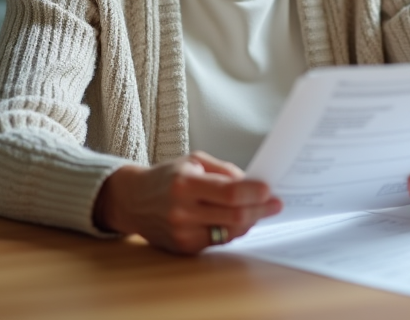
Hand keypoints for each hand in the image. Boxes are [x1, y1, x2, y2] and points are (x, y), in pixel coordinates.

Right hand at [93, 150, 281, 254]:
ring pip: (230, 232)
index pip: (229, 193)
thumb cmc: (168, 177)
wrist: (133, 201)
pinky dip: (233, 230)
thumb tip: (254, 184)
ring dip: (250, 221)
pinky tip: (238, 220)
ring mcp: (183, 233)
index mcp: (185, 184)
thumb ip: (225, 171)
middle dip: (260, 210)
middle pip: (234, 216)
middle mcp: (182, 211)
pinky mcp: (184, 248)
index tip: (270, 190)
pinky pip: (219, 241)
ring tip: (259, 209)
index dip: (254, 193)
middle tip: (276, 204)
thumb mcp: (194, 161)